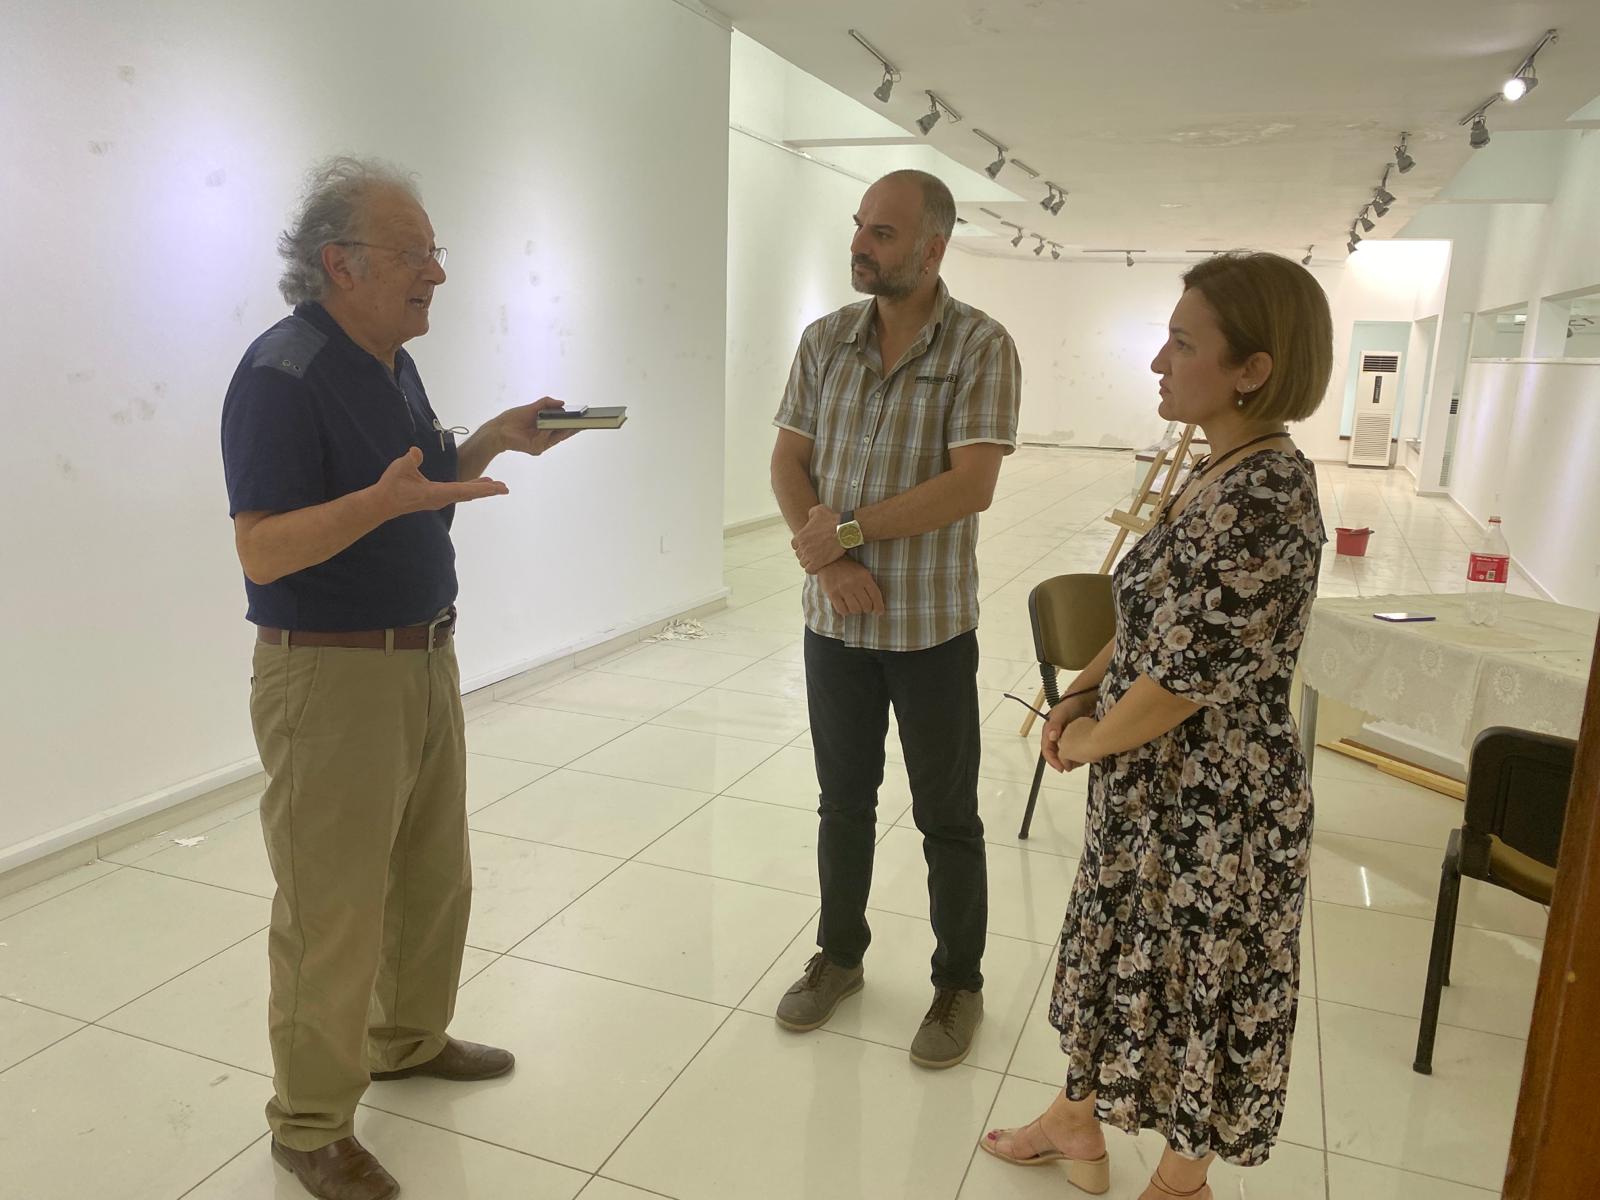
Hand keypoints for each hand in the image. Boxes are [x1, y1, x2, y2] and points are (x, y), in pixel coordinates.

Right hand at [375, 447, 506, 515]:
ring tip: (495, 485)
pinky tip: (474, 486)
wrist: (382, 503)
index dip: (482, 487)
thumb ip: (411, 459)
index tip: (498, 488)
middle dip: (488, 490)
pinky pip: (457, 493)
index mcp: (437, 492)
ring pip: (464, 493)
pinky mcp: (434, 498)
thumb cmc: (391, 486)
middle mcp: (442, 498)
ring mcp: (439, 499)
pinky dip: (469, 489)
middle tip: (505, 488)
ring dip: (480, 489)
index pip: (464, 489)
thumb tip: (417, 452)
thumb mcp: (401, 468)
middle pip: (469, 493)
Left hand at [492, 396, 579, 456]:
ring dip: (565, 428)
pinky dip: (547, 430)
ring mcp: (541, 444)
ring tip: (574, 421)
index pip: (563, 426)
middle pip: (564, 433)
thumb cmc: (513, 419)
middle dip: (575, 427)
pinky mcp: (536, 448)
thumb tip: (562, 403)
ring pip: (558, 436)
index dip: (574, 423)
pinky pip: (546, 438)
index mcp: (546, 429)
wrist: (498, 429)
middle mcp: (546, 438)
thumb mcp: (532, 407)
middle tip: (585, 421)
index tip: (585, 418)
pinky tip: (547, 424)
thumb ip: (547, 403)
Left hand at [793, 504, 847, 573]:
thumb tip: (810, 518)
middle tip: (814, 553)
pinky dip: (813, 569)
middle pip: (799, 554)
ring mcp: (809, 555)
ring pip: (803, 563)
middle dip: (805, 554)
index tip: (808, 545)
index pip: (794, 545)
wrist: (844, 530)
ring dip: (809, 562)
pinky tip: (819, 566)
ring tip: (817, 560)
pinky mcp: (817, 563)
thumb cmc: (832, 519)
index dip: (801, 545)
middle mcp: (803, 546)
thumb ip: (810, 514)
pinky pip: (809, 570)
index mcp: (800, 536)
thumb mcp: (818, 510)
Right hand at [817, 558, 885, 615]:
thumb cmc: (847, 568)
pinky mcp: (832, 594)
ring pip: (855, 609)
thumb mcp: (862, 572)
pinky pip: (842, 610)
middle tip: (864, 607)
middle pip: (866, 605)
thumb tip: (876, 605)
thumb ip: (869, 585)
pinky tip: (846, 607)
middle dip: (867, 609)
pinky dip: (846, 612)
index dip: (879, 606)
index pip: (875, 595)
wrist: (828, 561)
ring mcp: (842, 589)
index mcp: (864, 576)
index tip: (879, 612)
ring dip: (856, 611)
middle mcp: (854, 583)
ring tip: (854, 606)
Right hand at [1041, 703, 1096, 772]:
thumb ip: (1055, 724)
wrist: (1082, 697)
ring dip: (1068, 759)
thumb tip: (1051, 737)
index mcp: (1048, 731)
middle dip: (1061, 762)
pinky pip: (1071, 747)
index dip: (1052, 760)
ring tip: (1077, 764)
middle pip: (1054, 753)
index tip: (1062, 769)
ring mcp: (1063, 736)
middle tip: (1070, 769)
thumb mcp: (1061, 713)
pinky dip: (1076, 753)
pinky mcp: (1072, 735)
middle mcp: (1054, 735)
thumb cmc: (1070, 704)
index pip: (1047, 750)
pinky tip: (1083, 756)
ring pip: (1063, 752)